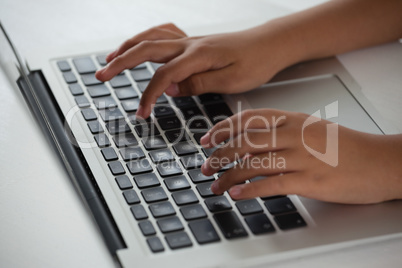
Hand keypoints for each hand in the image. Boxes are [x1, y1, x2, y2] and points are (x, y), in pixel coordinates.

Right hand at [95, 22, 300, 117]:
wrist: (271, 44)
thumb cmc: (257, 62)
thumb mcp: (231, 81)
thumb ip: (197, 83)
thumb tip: (169, 88)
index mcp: (199, 55)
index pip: (164, 75)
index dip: (148, 95)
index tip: (141, 113)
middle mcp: (190, 44)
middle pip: (146, 49)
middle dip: (120, 63)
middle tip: (101, 76)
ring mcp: (190, 40)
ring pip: (151, 38)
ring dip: (127, 47)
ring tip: (110, 59)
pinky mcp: (194, 41)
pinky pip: (164, 34)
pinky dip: (146, 39)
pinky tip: (140, 45)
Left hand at [200, 109, 401, 203]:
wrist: (379, 162)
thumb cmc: (345, 147)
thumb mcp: (311, 128)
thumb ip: (281, 131)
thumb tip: (250, 141)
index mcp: (293, 119)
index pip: (248, 119)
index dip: (222, 128)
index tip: (206, 139)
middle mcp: (295, 135)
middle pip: (245, 142)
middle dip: (219, 155)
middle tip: (204, 166)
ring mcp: (303, 157)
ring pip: (254, 164)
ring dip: (229, 176)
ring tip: (216, 185)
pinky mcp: (311, 181)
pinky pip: (272, 184)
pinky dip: (250, 190)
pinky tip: (237, 194)